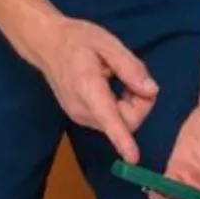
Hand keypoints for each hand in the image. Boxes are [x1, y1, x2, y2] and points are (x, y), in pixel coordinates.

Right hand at [24, 17, 157, 163]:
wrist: (47, 44)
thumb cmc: (77, 40)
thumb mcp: (108, 44)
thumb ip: (131, 68)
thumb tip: (152, 91)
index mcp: (88, 89)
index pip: (109, 119)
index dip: (123, 140)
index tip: (133, 158)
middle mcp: (82, 109)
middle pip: (124, 122)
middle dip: (140, 104)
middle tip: (136, 77)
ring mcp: (79, 116)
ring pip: (119, 123)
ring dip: (131, 104)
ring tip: (120, 77)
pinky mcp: (81, 117)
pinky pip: (111, 120)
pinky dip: (121, 106)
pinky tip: (113, 85)